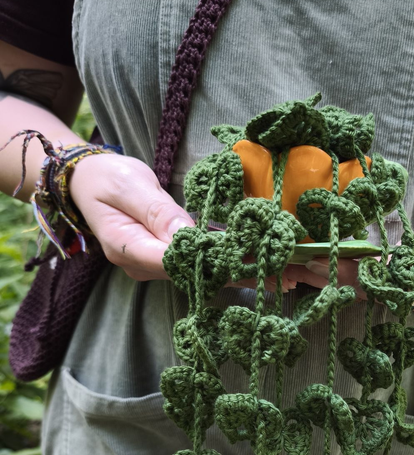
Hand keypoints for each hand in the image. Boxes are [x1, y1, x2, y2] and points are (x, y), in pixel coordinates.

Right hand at [69, 154, 295, 290]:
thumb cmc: (106, 178)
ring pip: (203, 271)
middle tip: (283, 274)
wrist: (87, 181)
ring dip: (241, 271)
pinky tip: (262, 266)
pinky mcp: (167, 257)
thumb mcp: (131, 187)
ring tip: (284, 275)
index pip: (177, 261)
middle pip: (196, 272)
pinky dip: (230, 261)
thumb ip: (159, 212)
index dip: (216, 262)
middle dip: (239, 272)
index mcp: (128, 249)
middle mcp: (143, 265)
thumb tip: (188, 236)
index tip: (253, 260)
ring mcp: (155, 265)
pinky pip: (201, 262)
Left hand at [285, 198, 413, 309]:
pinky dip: (341, 268)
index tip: (314, 262)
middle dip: (325, 277)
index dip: (342, 273)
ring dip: (327, 275)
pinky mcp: (401, 273)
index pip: (374, 282)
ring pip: (359, 283)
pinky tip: (321, 261)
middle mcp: (410, 291)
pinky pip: (365, 275)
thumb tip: (410, 256)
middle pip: (359, 287)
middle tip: (289, 264)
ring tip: (294, 265)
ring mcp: (405, 284)